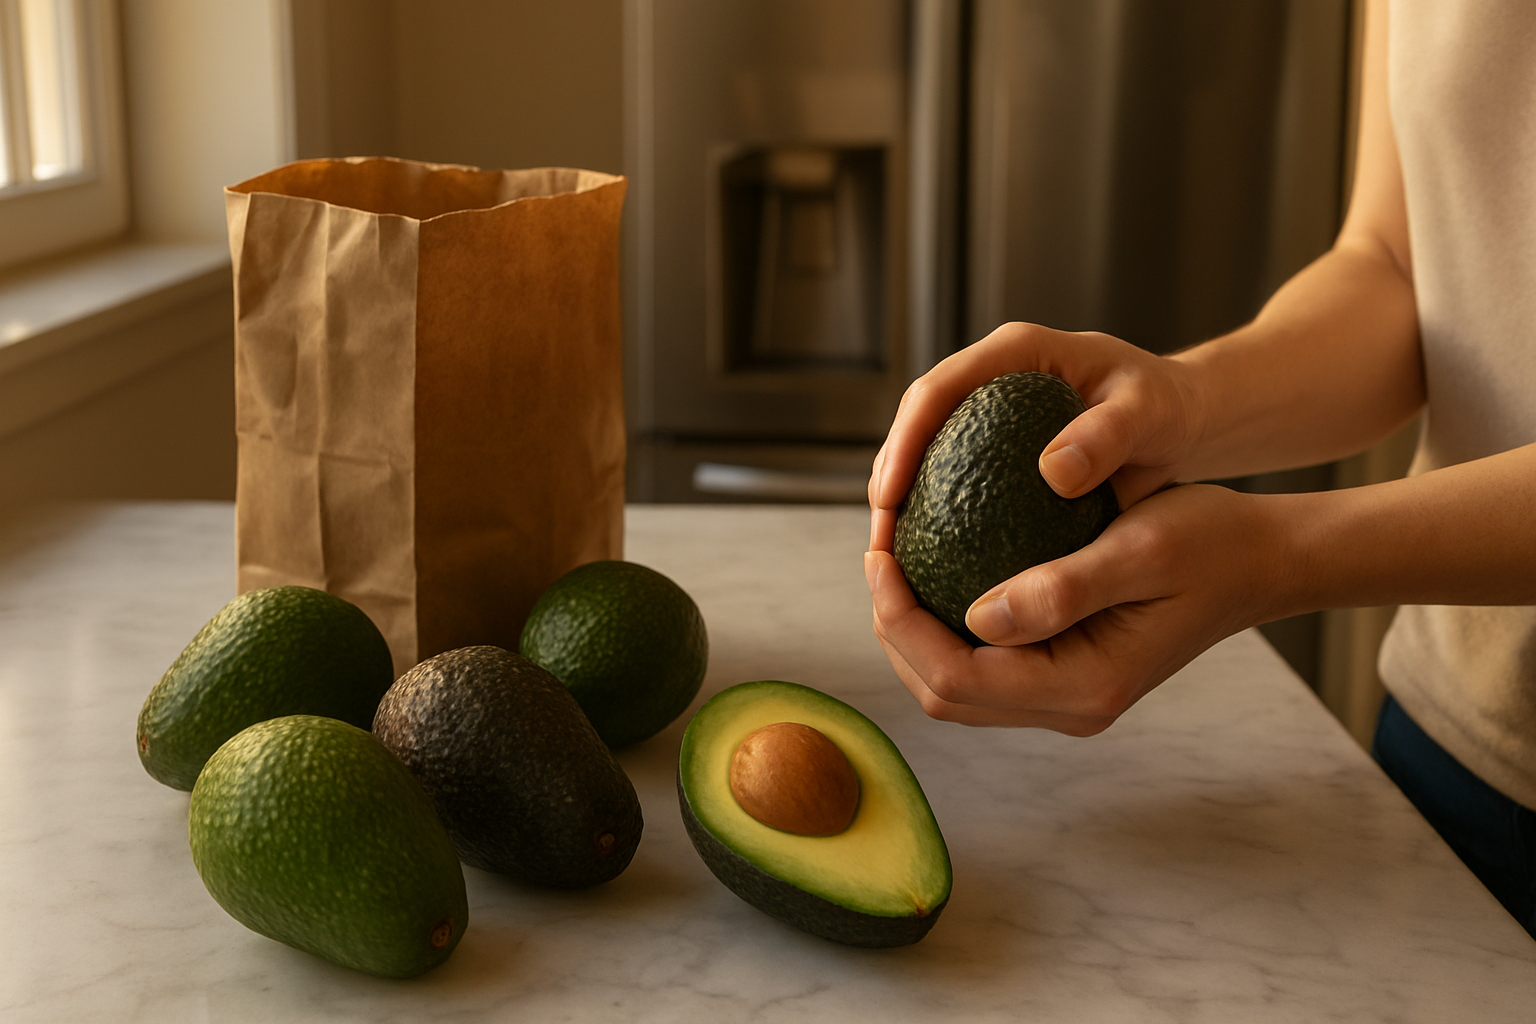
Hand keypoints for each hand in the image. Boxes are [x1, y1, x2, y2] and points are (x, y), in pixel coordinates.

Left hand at [865, 483, 1290, 732]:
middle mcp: (1069, 707)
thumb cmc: (1210, 542)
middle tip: (876, 549)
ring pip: (955, 686)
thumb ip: (1061, 588)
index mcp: (1084, 687)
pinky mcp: (1063, 675)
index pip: (956, 676)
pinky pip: (982, 665)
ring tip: (893, 558)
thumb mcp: (1140, 549)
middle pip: (941, 693)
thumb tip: (975, 615)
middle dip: (892, 628)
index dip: (900, 621)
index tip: (877, 552)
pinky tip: (933, 569)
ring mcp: (1065, 698)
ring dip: (911, 630)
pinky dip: (944, 626)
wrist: (1261, 561)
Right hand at [868, 322, 1202, 554]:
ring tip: (891, 559)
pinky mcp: (996, 451)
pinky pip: (953, 482)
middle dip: (886, 478)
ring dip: (901, 504)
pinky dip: (937, 519)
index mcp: (1014, 353)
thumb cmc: (1168, 408)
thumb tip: (1052, 473)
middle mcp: (991, 379)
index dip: (904, 440)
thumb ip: (1108, 435)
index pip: (937, 389)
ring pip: (925, 454)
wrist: (1182, 419)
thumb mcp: (1149, 414)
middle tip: (880, 540)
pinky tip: (930, 566)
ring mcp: (989, 416)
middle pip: (915, 423)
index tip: (890, 494)